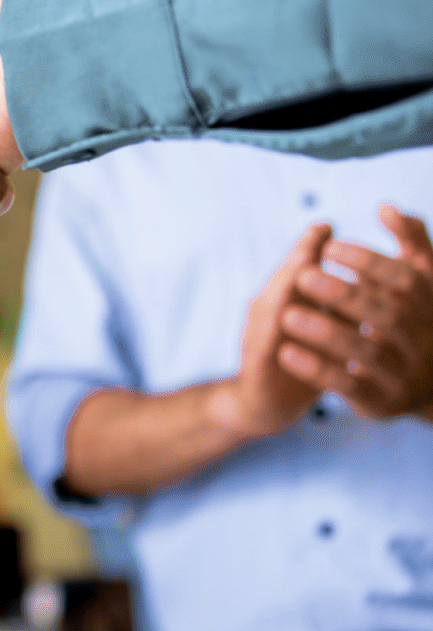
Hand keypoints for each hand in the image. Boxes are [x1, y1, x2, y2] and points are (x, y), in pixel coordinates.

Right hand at [207, 223, 330, 438]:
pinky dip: (276, 335)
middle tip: (315, 236)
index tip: (327, 225)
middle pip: (282, 280)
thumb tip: (372, 278)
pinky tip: (287, 323)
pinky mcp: (256, 368)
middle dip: (298, 258)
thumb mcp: (326, 331)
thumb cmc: (301, 363)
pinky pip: (265, 349)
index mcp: (285, 302)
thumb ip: (342, 306)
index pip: (297, 268)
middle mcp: (267, 314)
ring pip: (270, 308)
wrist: (263, 405)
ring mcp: (257, 339)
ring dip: (284, 289)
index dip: (310, 246)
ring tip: (300, 269)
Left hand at [277, 204, 432, 419]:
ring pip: (367, 352)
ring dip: (326, 332)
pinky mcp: (380, 403)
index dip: (372, 262)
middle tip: (304, 275)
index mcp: (431, 307)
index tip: (331, 246)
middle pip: (387, 315)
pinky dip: (317, 369)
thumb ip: (409, 242)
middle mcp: (423, 341)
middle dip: (345, 294)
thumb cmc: (411, 318)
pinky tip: (287, 352)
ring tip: (287, 315)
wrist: (426, 387)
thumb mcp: (417, 281)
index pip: (408, 281)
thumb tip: (386, 206)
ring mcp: (404, 374)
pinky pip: (349, 386)